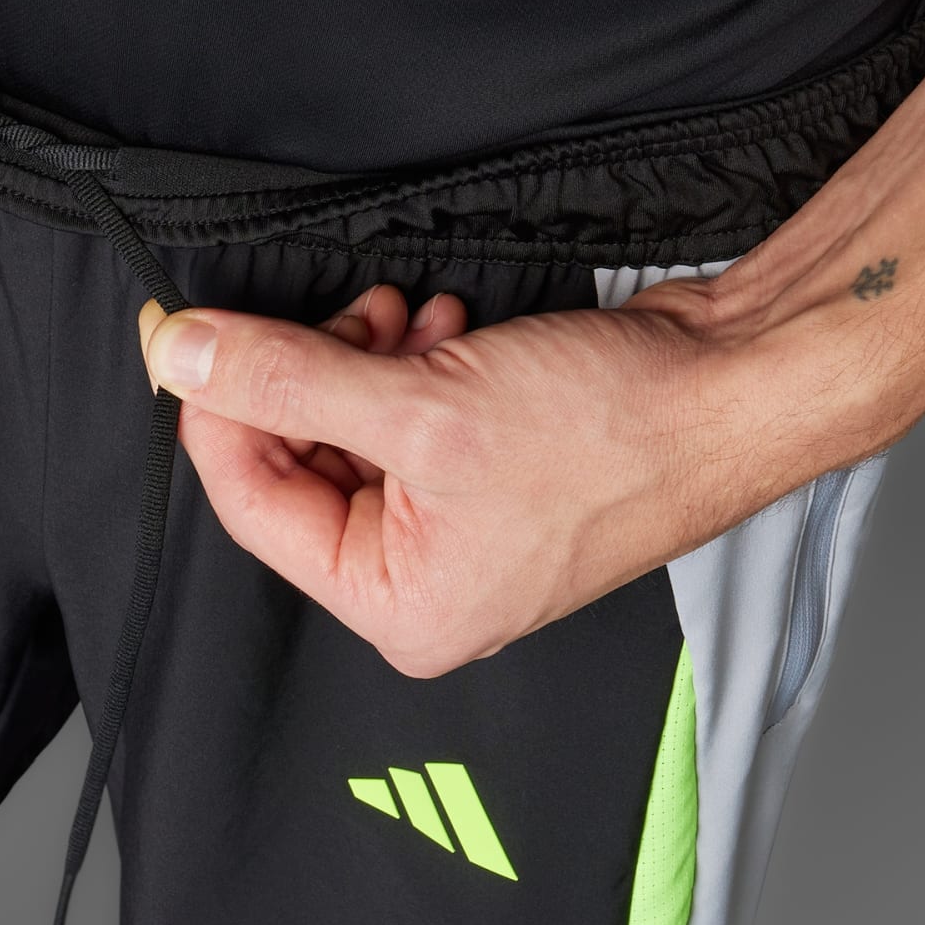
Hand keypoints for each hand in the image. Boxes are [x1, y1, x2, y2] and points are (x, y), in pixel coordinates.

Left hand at [142, 274, 782, 677]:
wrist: (744, 387)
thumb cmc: (619, 434)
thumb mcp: (425, 405)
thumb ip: (288, 378)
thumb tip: (181, 353)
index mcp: (399, 608)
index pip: (254, 508)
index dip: (218, 413)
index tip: (192, 336)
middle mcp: (421, 586)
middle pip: (299, 468)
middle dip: (308, 378)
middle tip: (345, 315)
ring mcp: (455, 534)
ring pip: (349, 434)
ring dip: (360, 361)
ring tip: (408, 320)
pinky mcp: (486, 479)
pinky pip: (405, 421)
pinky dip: (409, 369)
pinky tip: (446, 332)